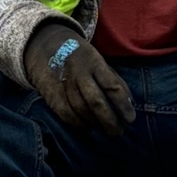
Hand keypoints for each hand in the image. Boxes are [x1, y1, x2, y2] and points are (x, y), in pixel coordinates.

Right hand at [23, 21, 136, 136]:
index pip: (112, 86)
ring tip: (104, 129)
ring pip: (81, 110)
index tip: (131, 119)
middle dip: (109, 121)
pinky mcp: (51, 94)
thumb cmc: (80, 57)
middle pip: (96, 102)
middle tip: (118, 132)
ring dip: (95, 124)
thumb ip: (113, 80)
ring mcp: (63, 84)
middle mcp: (79, 73)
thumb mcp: (98, 61)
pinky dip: (78, 124)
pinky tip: (87, 127)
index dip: (123, 105)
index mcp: (95, 63)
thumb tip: (128, 104)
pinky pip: (66, 114)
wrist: (45, 44)